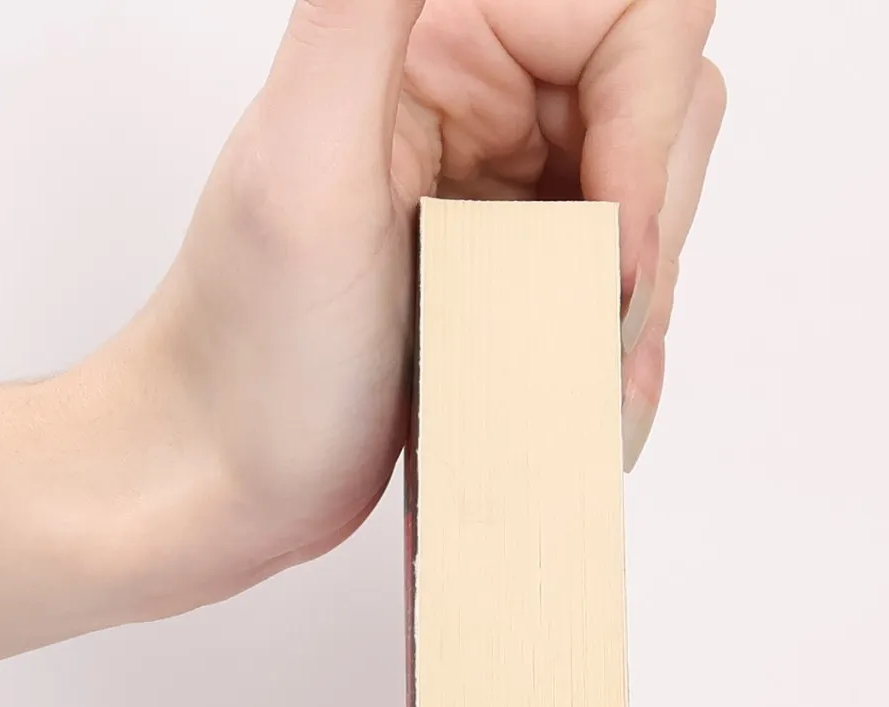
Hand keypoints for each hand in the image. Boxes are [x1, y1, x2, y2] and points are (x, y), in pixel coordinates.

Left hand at [0, 0, 723, 687]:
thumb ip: (372, 3)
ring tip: (573, 377)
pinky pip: (624, 280)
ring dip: (638, 305)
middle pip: (667, 108)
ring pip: (657, 202)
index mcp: (437, 31)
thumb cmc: (248, 348)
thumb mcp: (304, 155)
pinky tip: (567, 394)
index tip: (607, 240)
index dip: (646, 127)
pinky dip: (617, 346)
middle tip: (588, 318)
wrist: (221, 476)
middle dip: (647, 228)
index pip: (635, 21)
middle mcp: (482, 91)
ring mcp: (506, 182)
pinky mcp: (516, 267)